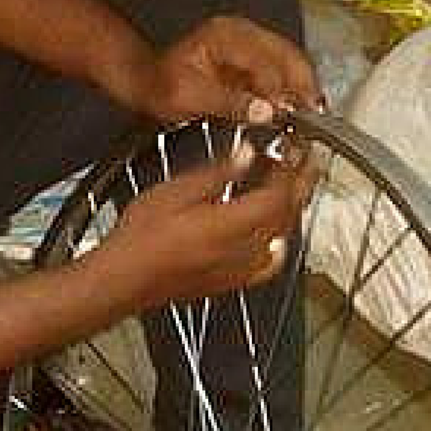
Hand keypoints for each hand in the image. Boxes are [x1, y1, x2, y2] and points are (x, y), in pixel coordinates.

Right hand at [92, 136, 311, 312]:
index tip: (293, 149)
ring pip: (282, 236)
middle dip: (300, 184)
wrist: (123, 279)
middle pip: (287, 215)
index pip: (277, 195)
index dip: (290, 170)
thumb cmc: (140, 240)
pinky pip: (269, 263)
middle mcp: (241, 250)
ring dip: (293, 209)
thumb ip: (216, 174)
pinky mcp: (233, 281)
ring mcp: (240, 269)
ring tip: (295, 188)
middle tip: (306, 162)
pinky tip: (277, 237)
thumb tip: (246, 156)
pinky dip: (280, 244)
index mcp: (229, 225)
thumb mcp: (173, 192)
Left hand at [136, 15, 319, 127]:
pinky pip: (282, 68)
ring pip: (290, 60)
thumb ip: (229, 103)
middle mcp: (242, 31)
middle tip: (314, 115)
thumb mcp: (189, 98)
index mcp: (225, 35)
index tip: (286, 116)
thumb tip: (266, 112)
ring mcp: (249, 41)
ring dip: (303, 87)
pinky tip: (297, 108)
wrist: (148, 81)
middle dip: (304, 85)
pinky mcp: (252, 55)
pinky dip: (293, 87)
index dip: (278, 92)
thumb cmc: (161, 86)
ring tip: (312, 115)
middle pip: (287, 54)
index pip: (264, 62)